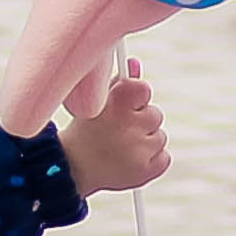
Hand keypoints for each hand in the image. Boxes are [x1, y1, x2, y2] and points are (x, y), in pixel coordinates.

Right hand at [59, 53, 168, 196]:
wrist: (71, 168)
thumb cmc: (85, 131)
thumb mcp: (95, 103)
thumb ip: (118, 82)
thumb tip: (134, 64)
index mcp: (116, 104)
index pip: (144, 90)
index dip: (135, 98)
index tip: (124, 106)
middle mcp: (129, 126)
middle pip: (155, 114)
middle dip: (140, 121)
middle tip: (117, 130)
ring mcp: (139, 151)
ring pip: (160, 137)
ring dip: (145, 141)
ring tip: (120, 147)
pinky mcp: (146, 171)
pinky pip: (164, 157)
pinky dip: (151, 160)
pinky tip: (129, 160)